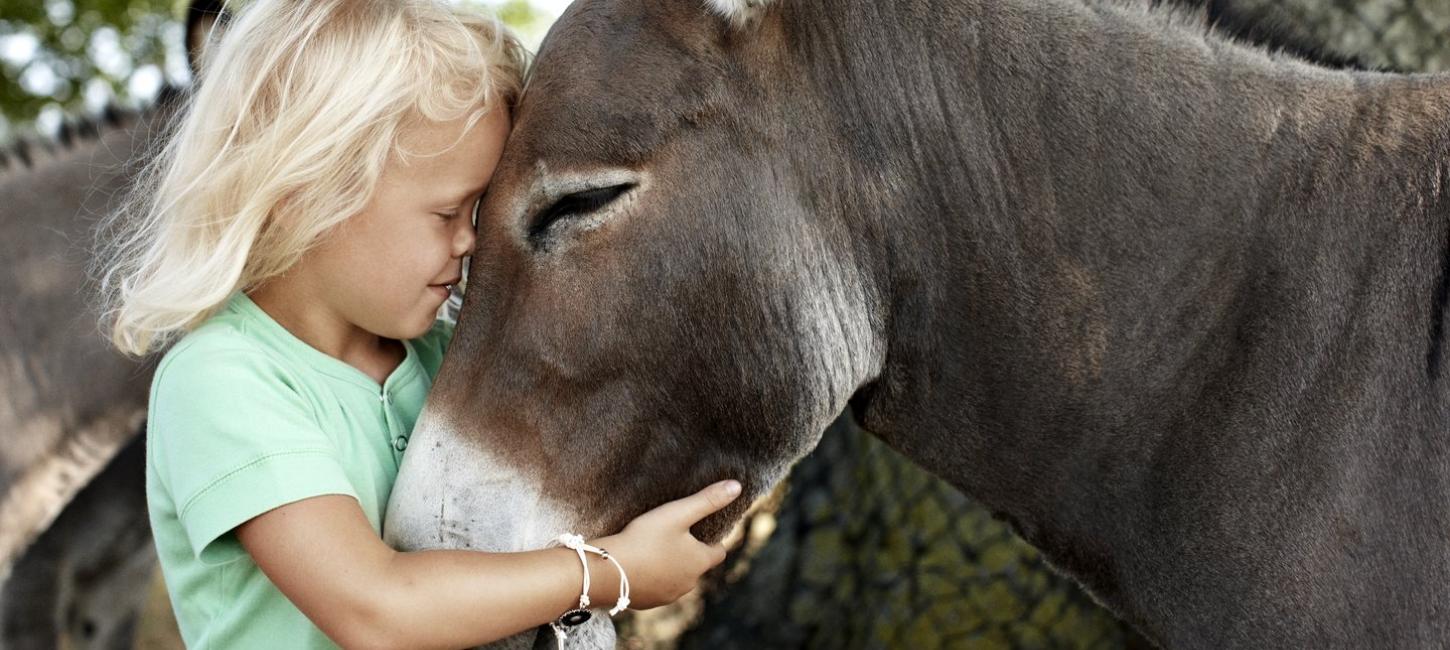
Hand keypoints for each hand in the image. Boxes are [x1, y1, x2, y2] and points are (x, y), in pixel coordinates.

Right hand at [588, 479, 742, 609]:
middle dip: (689, 552)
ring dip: (671, 566)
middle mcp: (689, 583)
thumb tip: (737, 486)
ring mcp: (668, 596)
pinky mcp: (648, 602)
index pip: (718, 552)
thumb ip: (707, 500)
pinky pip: (656, 588)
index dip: (712, 540)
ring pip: (677, 578)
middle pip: (697, 566)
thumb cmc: (644, 539)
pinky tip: (639, 564)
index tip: (701, 529)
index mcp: (699, 562)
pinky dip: (653, 578)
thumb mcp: (677, 513)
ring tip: (654, 548)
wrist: (607, 571)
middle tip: (673, 534)